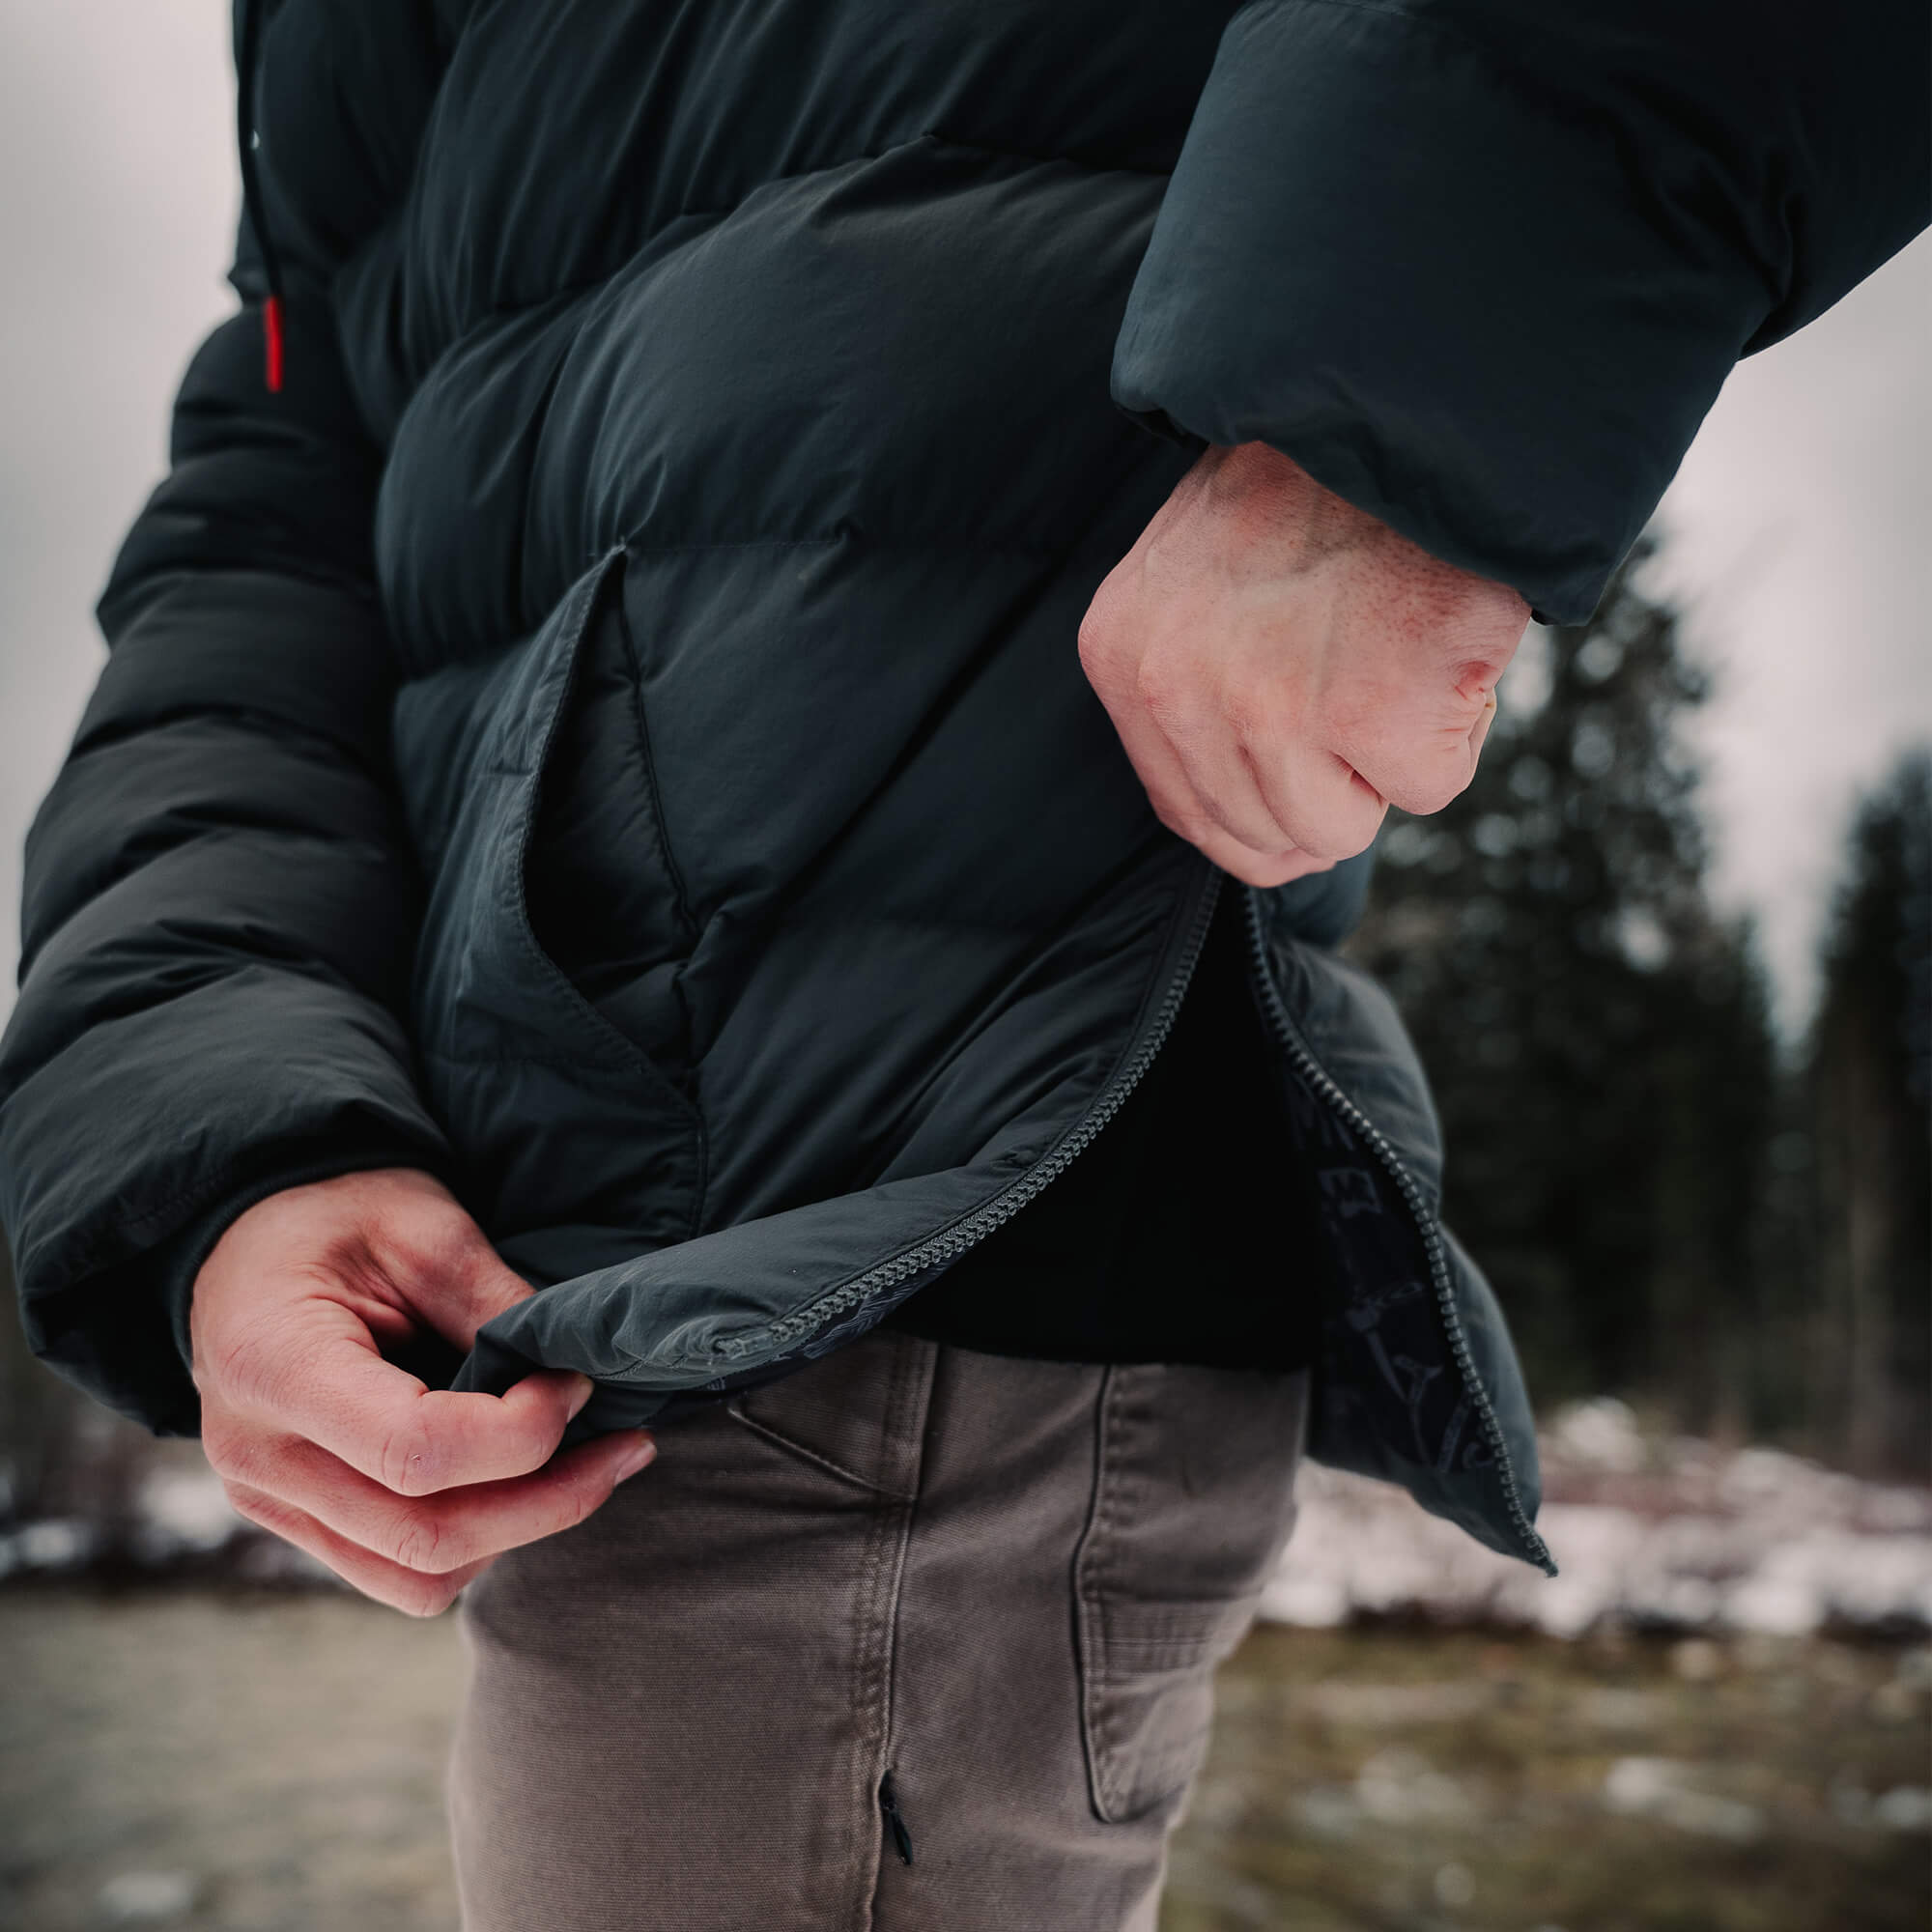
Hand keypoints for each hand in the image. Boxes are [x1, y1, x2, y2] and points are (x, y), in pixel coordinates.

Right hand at [190, 1168, 652, 1615]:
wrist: (248, 1240)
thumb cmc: (335, 1215)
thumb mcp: (420, 1224)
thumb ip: (492, 1303)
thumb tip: (573, 1376)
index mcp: (273, 1366)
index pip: (412, 1450)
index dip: (518, 1432)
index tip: (574, 1382)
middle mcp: (260, 1457)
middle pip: (426, 1534)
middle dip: (549, 1500)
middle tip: (626, 1445)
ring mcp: (271, 1503)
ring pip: (419, 1576)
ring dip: (522, 1531)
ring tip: (587, 1465)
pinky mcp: (299, 1523)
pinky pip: (400, 1573)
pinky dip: (480, 1540)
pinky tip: (522, 1482)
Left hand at [1079, 442, 1528, 886]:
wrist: (1405, 402)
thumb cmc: (1319, 488)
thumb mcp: (1197, 573)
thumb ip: (1194, 683)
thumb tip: (1252, 827)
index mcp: (1125, 656)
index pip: (1191, 813)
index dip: (1265, 813)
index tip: (1313, 774)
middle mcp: (1178, 691)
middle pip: (1268, 834)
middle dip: (1333, 786)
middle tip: (1364, 685)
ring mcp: (1271, 708)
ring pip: (1341, 827)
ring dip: (1390, 760)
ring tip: (1396, 655)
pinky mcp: (1374, 714)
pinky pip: (1427, 788)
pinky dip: (1456, 729)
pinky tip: (1439, 647)